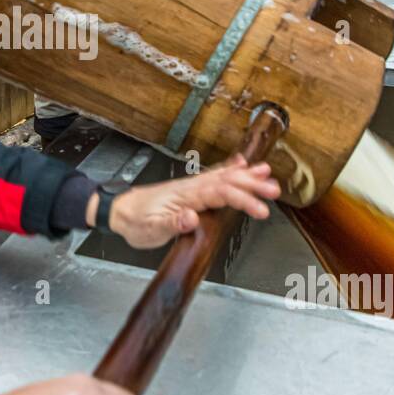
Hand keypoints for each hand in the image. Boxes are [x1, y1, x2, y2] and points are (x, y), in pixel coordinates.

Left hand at [97, 155, 280, 249]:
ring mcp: (191, 186)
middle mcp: (191, 187)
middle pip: (226, 181)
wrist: (119, 210)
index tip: (261, 210)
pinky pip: (214, 176)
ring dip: (245, 175)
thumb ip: (171, 223)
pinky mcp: (191, 189)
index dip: (243, 200)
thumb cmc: (135, 221)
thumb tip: (191, 218)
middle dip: (251, 184)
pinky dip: (229, 169)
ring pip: (223, 176)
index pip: (220, 194)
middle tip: (274, 189)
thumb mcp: (150, 229)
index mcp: (185, 196)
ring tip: (267, 172)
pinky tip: (241, 164)